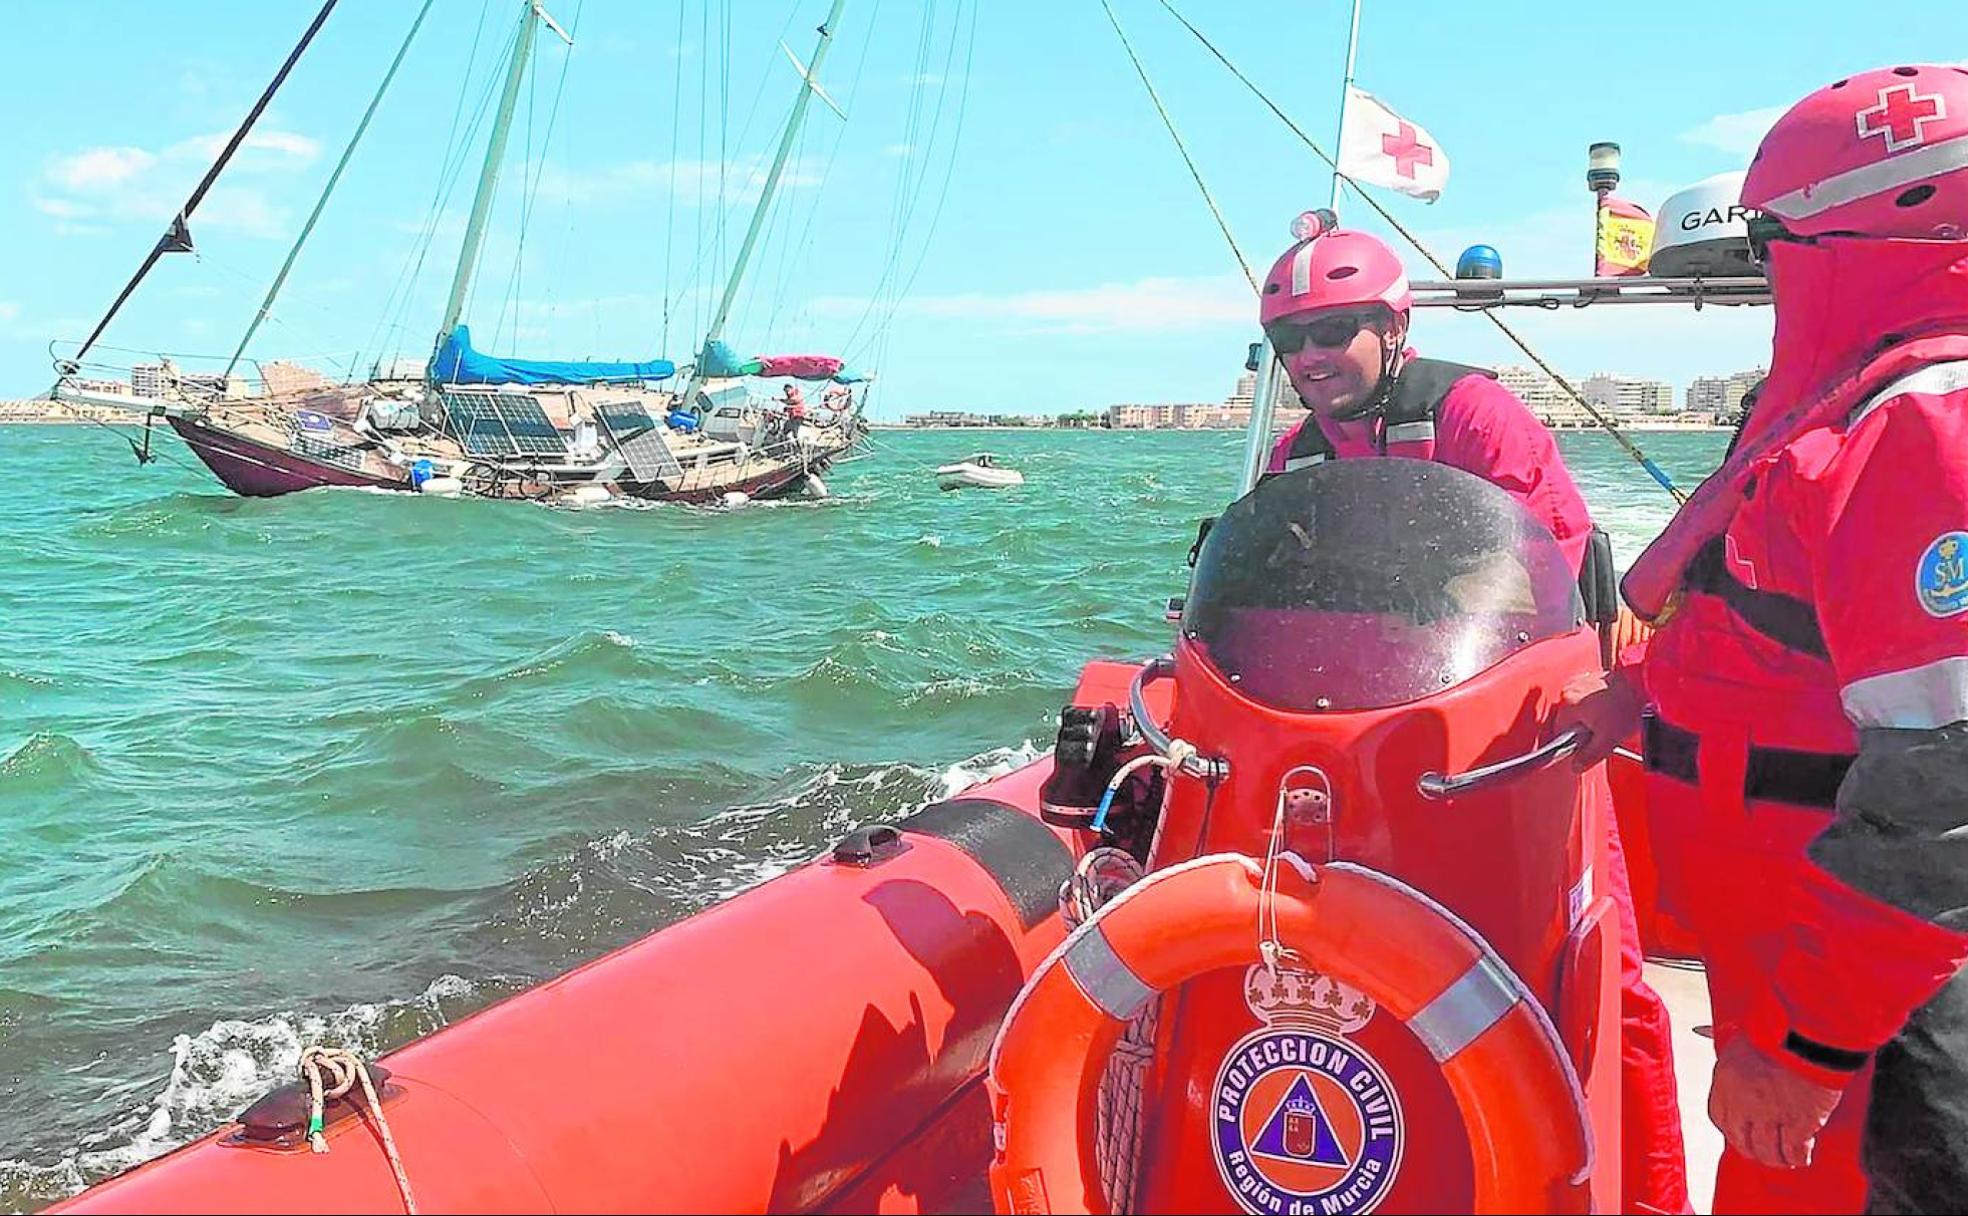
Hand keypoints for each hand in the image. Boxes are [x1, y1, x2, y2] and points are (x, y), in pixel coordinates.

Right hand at [1554, 668, 1642, 770]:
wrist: (1648, 685)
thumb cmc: (1629, 707)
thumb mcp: (1608, 740)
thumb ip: (1589, 756)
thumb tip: (1576, 765)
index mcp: (1568, 703)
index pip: (1559, 730)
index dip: (1573, 742)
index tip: (1585, 747)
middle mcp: (1571, 688)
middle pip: (1570, 717)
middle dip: (1583, 728)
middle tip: (1603, 733)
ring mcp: (1583, 680)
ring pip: (1579, 706)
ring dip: (1590, 715)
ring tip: (1610, 719)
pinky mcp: (1595, 675)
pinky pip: (1588, 695)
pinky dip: (1597, 703)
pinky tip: (1613, 708)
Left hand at [1708, 1035, 1844, 1168]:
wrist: (1810, 1033)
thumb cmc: (1781, 1029)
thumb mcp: (1746, 1042)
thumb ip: (1741, 1065)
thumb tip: (1743, 1078)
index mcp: (1726, 1078)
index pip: (1719, 1117)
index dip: (1732, 1130)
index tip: (1741, 1134)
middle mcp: (1743, 1100)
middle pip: (1742, 1140)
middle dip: (1754, 1150)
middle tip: (1764, 1153)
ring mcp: (1770, 1114)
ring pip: (1768, 1151)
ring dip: (1777, 1159)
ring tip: (1785, 1159)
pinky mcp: (1799, 1123)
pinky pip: (1795, 1151)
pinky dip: (1798, 1157)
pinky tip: (1802, 1157)